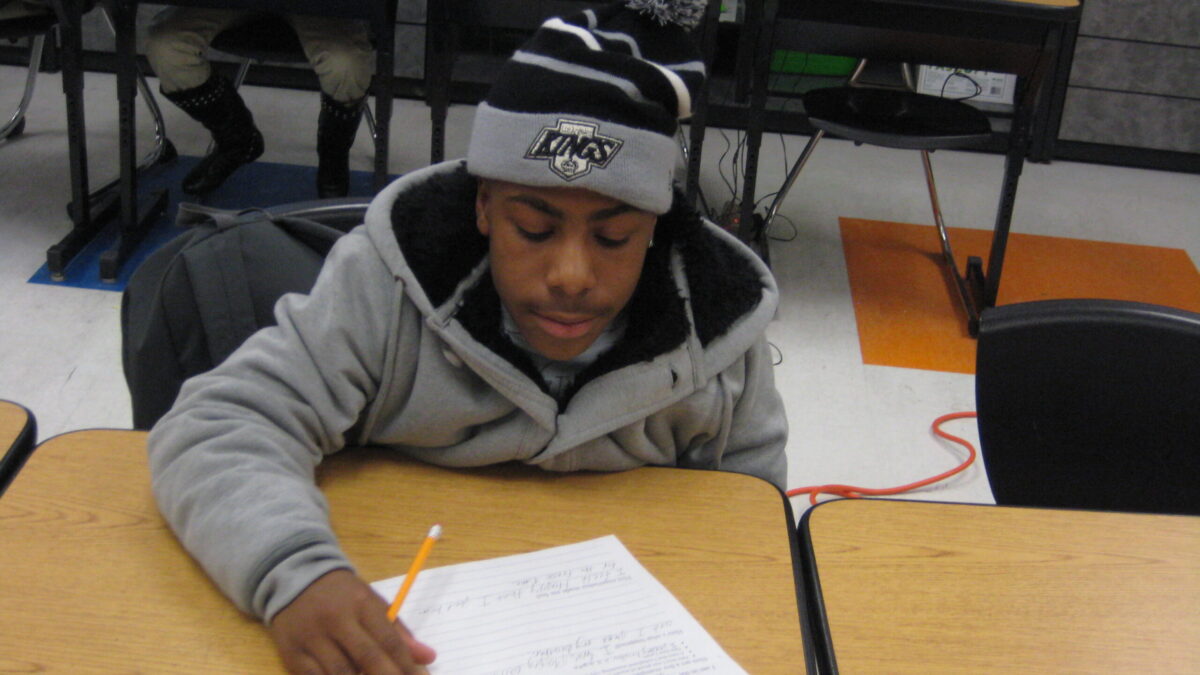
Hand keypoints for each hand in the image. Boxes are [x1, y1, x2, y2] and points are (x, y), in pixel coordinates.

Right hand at [268, 569, 436, 674]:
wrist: (294, 577)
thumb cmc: (342, 595)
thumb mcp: (372, 603)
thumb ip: (398, 632)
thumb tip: (428, 658)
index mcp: (362, 604)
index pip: (389, 641)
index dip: (408, 667)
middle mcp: (336, 620)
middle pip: (366, 658)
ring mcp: (311, 637)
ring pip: (339, 673)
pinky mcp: (291, 653)